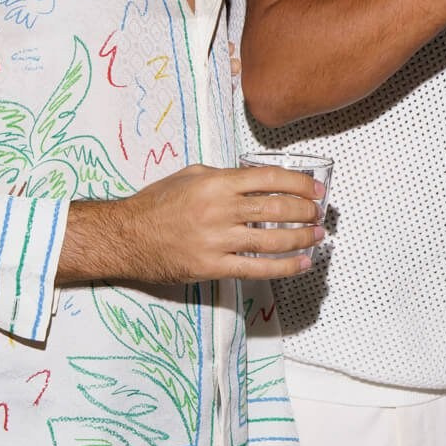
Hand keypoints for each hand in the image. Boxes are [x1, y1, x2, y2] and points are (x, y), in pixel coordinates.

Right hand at [61, 164, 324, 283]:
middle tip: (320, 212)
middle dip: (305, 211)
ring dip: (301, 238)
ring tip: (317, 235)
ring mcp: (217, 240)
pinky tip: (303, 263)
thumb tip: (258, 179)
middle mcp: (219, 210)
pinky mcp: (212, 267)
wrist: (124, 237)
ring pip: (271, 240)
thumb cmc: (156, 203)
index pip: (269, 179)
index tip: (316, 189)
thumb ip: (225, 176)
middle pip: (276, 209)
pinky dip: (285, 267)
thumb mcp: (191, 176)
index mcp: (216, 183)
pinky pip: (256, 268)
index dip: (299, 184)